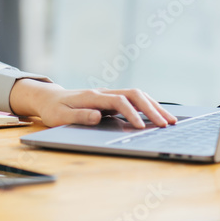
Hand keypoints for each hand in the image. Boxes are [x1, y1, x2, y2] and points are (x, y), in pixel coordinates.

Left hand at [9, 79, 176, 128]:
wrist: (48, 99)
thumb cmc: (54, 110)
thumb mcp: (61, 116)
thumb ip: (79, 116)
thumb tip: (98, 116)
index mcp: (92, 96)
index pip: (118, 101)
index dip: (131, 113)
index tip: (140, 127)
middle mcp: (103, 92)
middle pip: (133, 94)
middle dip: (151, 109)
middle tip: (166, 124)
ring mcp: (109, 94)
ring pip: (137, 95)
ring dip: (154, 106)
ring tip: (170, 120)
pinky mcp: (111, 99)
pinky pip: (134, 100)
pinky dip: (149, 106)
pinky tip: (159, 116)